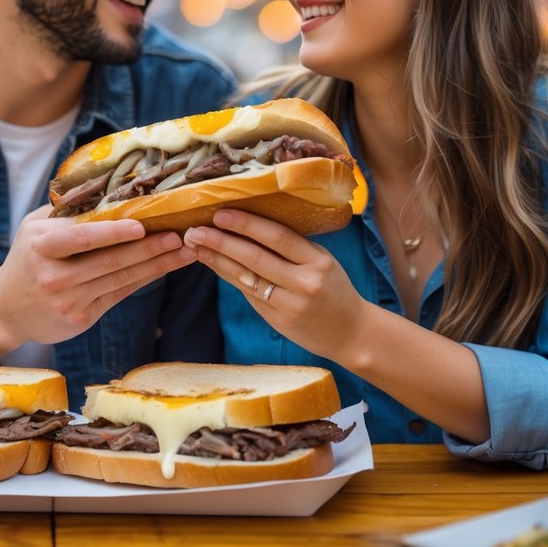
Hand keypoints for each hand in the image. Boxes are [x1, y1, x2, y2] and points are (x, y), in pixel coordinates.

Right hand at [0, 205, 195, 348]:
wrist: (4, 308)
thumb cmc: (27, 257)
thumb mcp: (34, 228)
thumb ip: (66, 212)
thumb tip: (107, 186)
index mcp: (43, 244)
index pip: (84, 237)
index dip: (114, 232)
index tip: (143, 225)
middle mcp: (54, 274)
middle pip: (110, 259)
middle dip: (149, 248)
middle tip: (180, 234)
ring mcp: (68, 299)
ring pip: (120, 278)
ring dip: (157, 264)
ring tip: (185, 250)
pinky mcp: (80, 318)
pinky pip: (119, 294)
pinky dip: (144, 279)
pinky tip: (165, 267)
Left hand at [183, 209, 367, 360]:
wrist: (352, 333)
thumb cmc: (335, 290)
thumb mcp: (323, 262)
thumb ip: (293, 248)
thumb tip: (250, 226)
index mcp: (318, 260)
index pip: (277, 236)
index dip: (246, 223)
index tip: (221, 214)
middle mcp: (305, 281)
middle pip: (255, 257)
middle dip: (221, 241)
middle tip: (195, 230)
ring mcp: (291, 303)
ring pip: (246, 278)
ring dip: (217, 260)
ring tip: (195, 246)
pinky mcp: (279, 320)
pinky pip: (249, 294)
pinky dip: (229, 277)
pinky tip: (213, 264)